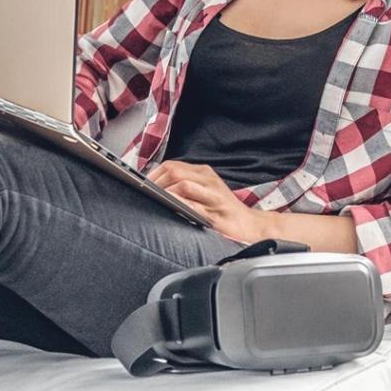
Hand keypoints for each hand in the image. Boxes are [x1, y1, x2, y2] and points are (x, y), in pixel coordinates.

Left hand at [146, 161, 266, 243]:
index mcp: (204, 173)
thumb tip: (154, 188)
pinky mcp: (216, 213)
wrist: (250, 225)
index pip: (172, 165)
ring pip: (183, 184)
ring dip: (164, 191)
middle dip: (155, 182)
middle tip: (143, 193)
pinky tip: (169, 208)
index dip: (153, 174)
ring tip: (152, 199)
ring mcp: (213, 195)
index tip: (140, 184)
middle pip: (174, 171)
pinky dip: (178, 205)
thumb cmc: (223, 210)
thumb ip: (183, 186)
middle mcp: (208, 180)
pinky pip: (193, 205)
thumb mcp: (205, 191)